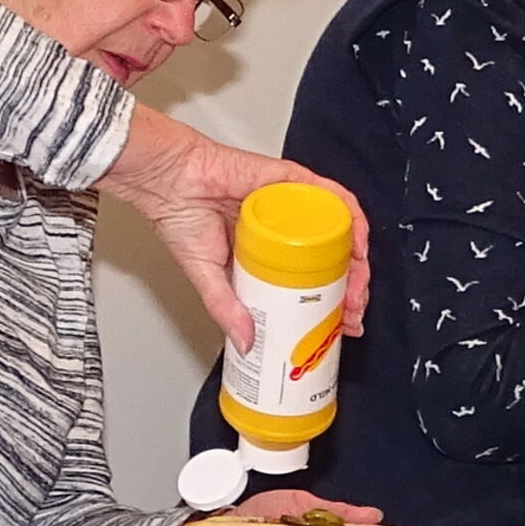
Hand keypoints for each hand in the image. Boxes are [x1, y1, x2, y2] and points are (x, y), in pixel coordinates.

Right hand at [98, 105, 371, 352]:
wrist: (168, 182)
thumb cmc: (181, 218)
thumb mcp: (207, 278)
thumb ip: (227, 309)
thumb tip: (247, 344)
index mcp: (274, 254)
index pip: (316, 281)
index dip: (336, 304)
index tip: (344, 326)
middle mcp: (290, 231)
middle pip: (336, 259)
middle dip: (353, 290)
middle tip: (353, 314)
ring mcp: (295, 207)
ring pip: (341, 233)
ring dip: (357, 262)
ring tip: (357, 287)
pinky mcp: (295, 182)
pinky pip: (333, 198)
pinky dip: (351, 219)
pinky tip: (356, 242)